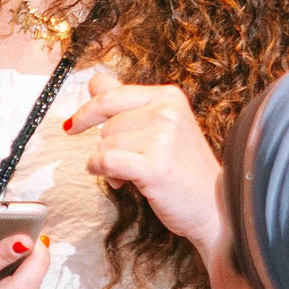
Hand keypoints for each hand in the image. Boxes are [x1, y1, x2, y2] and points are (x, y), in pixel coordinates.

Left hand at [63, 68, 226, 263]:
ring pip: (105, 142)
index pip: (110, 92)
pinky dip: (101, 170)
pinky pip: (106, 160)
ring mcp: (161, 137)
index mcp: (168, 96)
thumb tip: (94, 83)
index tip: (74, 125)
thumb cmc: (185, 170)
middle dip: (107, 145)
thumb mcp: (163, 127)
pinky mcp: (154, 165)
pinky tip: (114, 180)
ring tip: (130, 175)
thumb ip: (129, 105)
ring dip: (108, 163)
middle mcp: (166, 111)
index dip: (87, 110)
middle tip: (122, 162)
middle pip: (106, 121)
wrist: (214, 205)